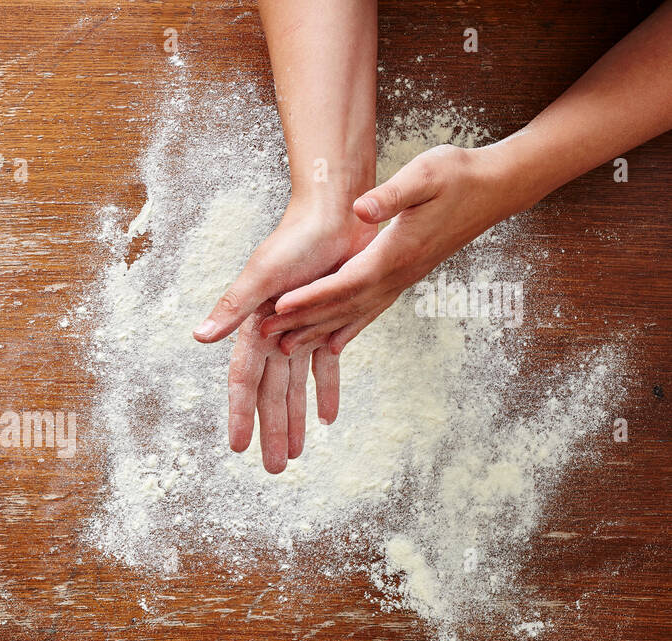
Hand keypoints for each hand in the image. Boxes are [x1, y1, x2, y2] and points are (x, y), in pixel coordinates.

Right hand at [193, 201, 374, 472]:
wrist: (336, 213)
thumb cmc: (295, 240)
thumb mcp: (263, 275)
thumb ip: (232, 307)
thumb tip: (199, 336)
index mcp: (254, 327)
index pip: (244, 382)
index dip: (240, 415)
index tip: (238, 447)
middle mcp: (274, 334)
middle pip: (270, 394)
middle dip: (271, 431)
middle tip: (273, 469)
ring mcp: (299, 331)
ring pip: (295, 387)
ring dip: (295, 420)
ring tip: (295, 455)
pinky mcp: (326, 323)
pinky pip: (325, 367)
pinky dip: (326, 391)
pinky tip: (328, 418)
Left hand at [260, 144, 516, 352]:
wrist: (496, 188)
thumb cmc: (458, 174)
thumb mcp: (426, 173)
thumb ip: (392, 194)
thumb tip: (362, 208)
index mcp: (396, 252)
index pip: (344, 281)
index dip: (311, 295)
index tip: (279, 304)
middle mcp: (397, 275)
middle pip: (341, 307)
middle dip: (301, 321)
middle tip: (264, 336)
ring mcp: (402, 281)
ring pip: (353, 315)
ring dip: (317, 332)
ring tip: (284, 347)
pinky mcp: (405, 278)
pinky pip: (370, 312)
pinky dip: (347, 329)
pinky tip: (331, 346)